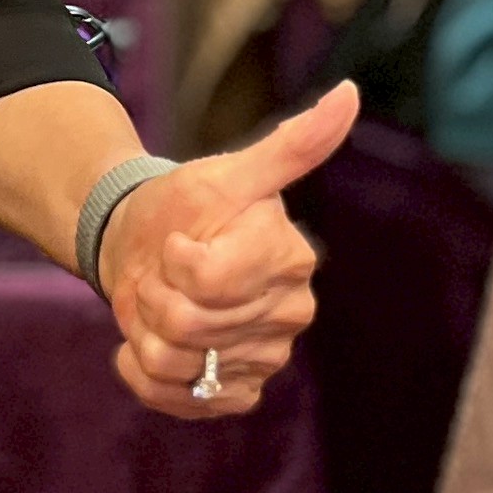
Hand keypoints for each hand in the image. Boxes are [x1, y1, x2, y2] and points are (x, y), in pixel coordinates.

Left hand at [98, 81, 359, 418]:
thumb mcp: (227, 174)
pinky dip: (142, 372)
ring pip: (177, 364)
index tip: (178, 239)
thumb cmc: (185, 206)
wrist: (144, 247)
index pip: (207, 279)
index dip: (175, 258)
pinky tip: (146, 343)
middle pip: (187, 323)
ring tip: (160, 302)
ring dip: (145, 331)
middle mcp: (288, 315)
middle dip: (155, 292)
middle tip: (165, 270)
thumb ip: (291, 145)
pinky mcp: (234, 395)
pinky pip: (175, 400)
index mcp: (290, 260)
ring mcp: (263, 360)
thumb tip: (350, 92)